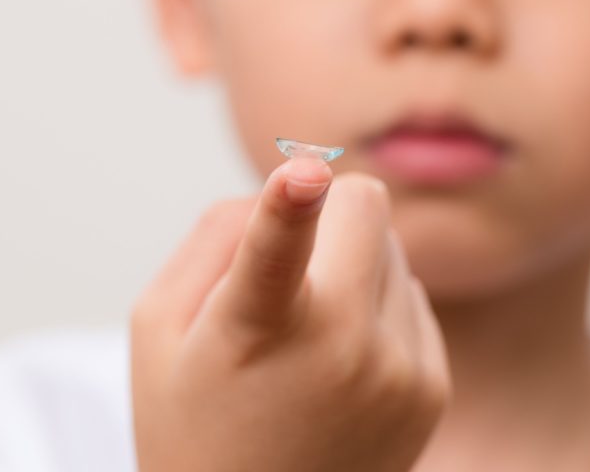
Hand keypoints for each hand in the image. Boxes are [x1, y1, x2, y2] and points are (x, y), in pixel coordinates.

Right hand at [131, 157, 450, 471]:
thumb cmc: (195, 419)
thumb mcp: (158, 328)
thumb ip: (213, 238)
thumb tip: (294, 184)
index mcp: (255, 329)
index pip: (274, 250)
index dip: (288, 205)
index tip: (302, 171)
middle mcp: (340, 350)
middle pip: (366, 203)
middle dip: (331, 207)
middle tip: (298, 260)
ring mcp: (397, 372)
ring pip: (392, 247)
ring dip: (353, 264)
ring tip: (311, 334)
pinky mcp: (431, 388)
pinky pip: (411, 295)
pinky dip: (378, 308)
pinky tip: (343, 364)